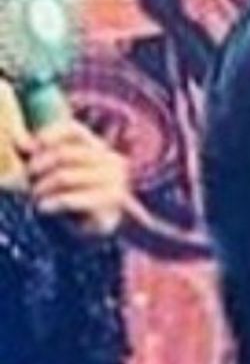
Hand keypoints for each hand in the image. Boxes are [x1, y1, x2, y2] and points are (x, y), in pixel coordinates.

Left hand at [20, 117, 129, 236]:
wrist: (91, 233)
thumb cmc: (69, 198)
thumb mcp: (51, 173)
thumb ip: (37, 156)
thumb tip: (21, 144)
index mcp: (97, 148)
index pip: (74, 130)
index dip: (50, 135)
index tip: (30, 148)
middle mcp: (110, 160)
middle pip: (64, 153)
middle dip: (38, 167)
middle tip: (28, 182)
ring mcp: (114, 181)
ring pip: (65, 176)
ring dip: (42, 188)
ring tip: (35, 198)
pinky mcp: (110, 204)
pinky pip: (72, 198)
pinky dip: (53, 203)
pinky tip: (43, 208)